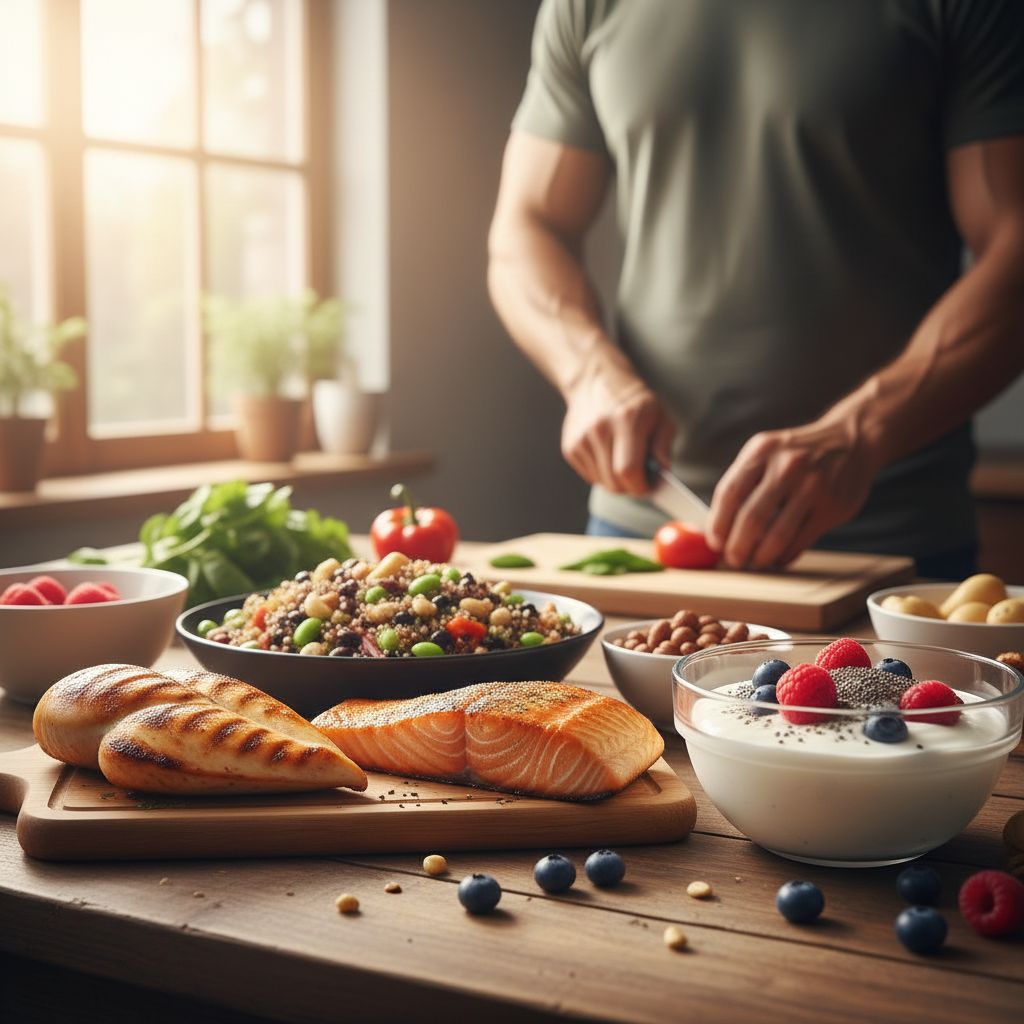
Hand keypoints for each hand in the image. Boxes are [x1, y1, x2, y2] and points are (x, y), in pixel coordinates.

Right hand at [561, 359, 674, 493]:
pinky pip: (589, 476)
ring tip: (624, 463)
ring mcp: (581, 439)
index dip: (640, 485)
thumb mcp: (660, 416)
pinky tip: (609, 457)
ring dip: (616, 482)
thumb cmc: (634, 402)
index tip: (649, 485)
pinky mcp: (570, 448)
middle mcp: (599, 430)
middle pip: (613, 482)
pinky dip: (602, 475)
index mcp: (625, 420)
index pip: (628, 470)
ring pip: (601, 482)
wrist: (596, 381)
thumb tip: (662, 473)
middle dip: (630, 487)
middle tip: (640, 479)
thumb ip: (663, 446)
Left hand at [706, 417, 881, 568]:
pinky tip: (778, 557)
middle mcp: (787, 466)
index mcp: (762, 451)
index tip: (715, 543)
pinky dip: (784, 555)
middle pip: (751, 518)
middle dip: (737, 547)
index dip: (717, 524)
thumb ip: (743, 483)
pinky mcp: (832, 507)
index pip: (729, 493)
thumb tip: (717, 529)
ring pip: (777, 534)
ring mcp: (813, 486)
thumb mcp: (767, 452)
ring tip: (755, 562)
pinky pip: (801, 541)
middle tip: (734, 560)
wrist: (852, 439)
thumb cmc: (798, 453)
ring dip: (761, 556)